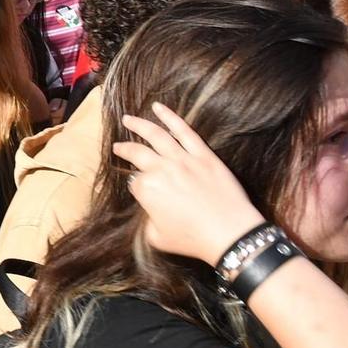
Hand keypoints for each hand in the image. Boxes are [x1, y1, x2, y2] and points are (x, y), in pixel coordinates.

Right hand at [110, 102, 265, 264]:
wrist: (229, 233)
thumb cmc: (192, 240)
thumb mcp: (156, 237)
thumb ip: (146, 219)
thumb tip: (150, 207)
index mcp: (147, 190)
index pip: (134, 182)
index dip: (136, 186)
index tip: (139, 189)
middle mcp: (161, 169)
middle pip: (137, 153)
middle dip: (124, 149)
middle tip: (117, 146)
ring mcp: (183, 159)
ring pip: (156, 135)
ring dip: (139, 124)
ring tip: (128, 119)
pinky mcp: (203, 154)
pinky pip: (184, 130)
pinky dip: (169, 117)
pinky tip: (158, 107)